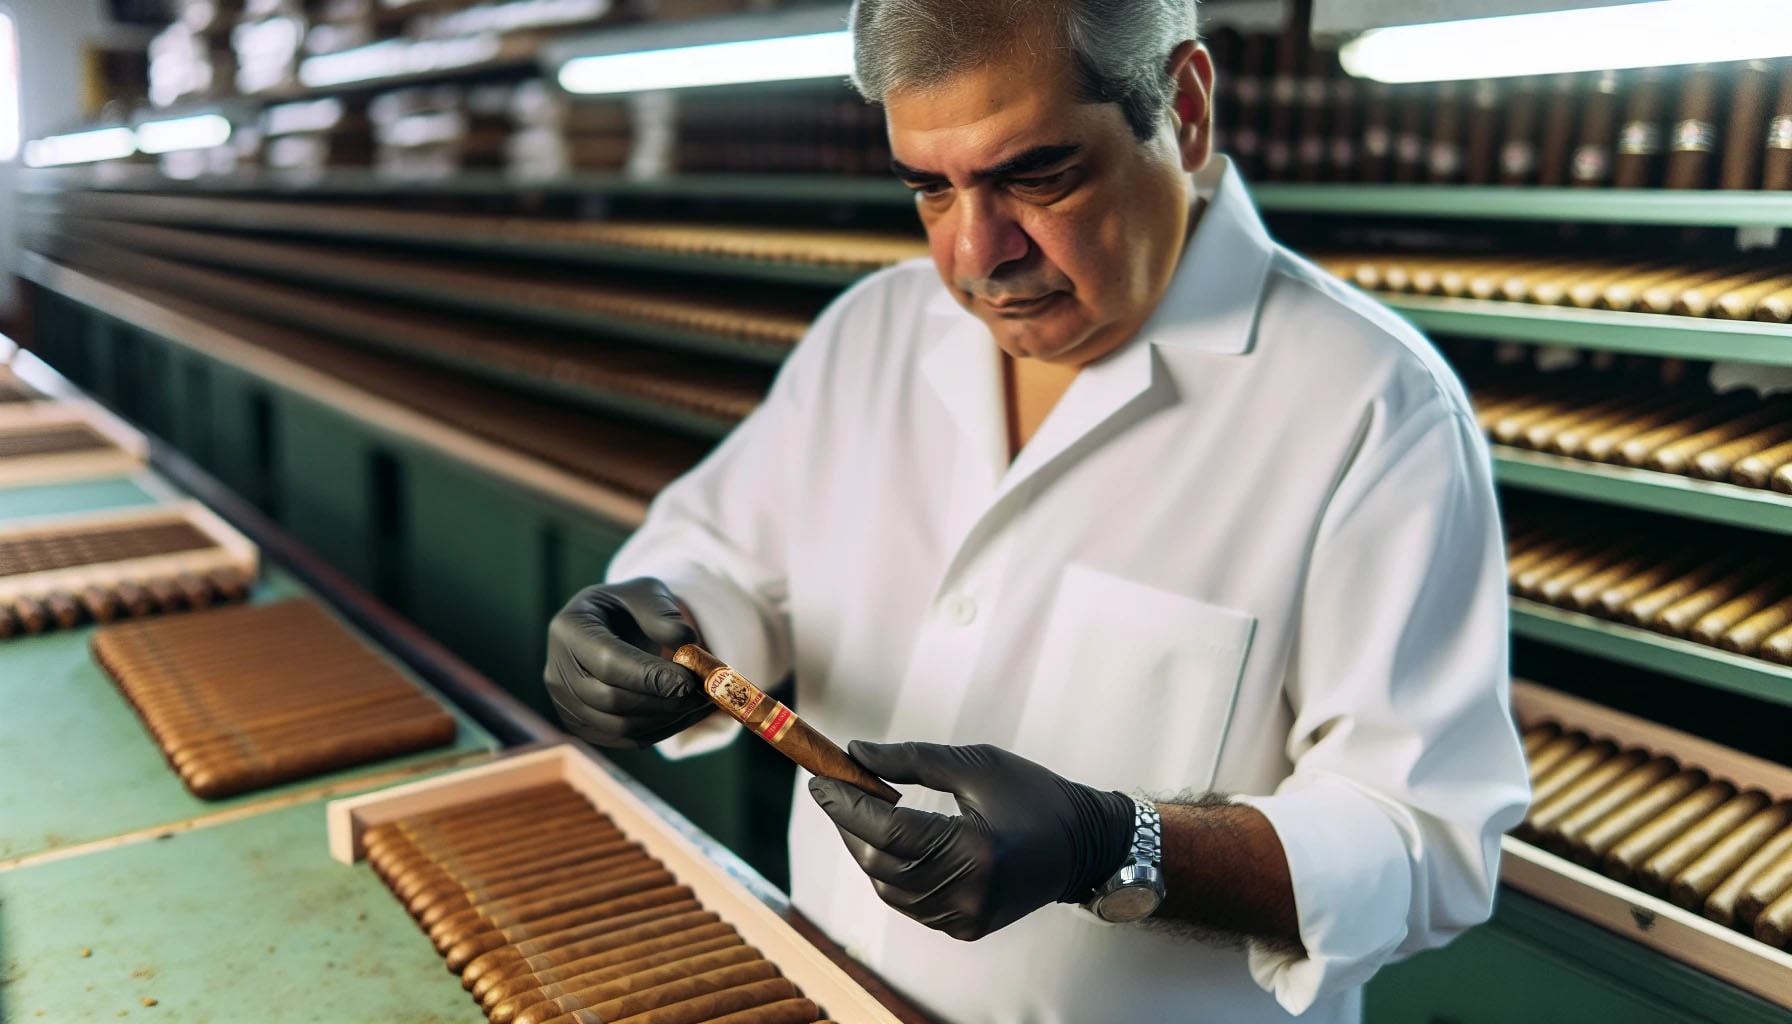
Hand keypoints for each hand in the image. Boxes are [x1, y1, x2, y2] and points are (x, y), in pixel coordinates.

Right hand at [543, 578, 709, 748]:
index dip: (649, 676)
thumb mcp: (646, 593)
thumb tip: (685, 642)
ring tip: (700, 702)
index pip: (608, 662)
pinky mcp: (582, 725)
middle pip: (610, 700)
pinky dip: (660, 731)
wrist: (610, 627)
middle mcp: (556, 670)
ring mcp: (565, 703)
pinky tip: (688, 714)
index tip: (688, 681)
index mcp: (568, 628)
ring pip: (618, 727)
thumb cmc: (628, 607)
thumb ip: (662, 614)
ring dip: (665, 719)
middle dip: (661, 701)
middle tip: (701, 693)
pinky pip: (624, 739)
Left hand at [809, 741, 1133, 940]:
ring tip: (858, 810)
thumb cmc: (1031, 794)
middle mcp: (970, 891)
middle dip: (849, 824)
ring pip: (888, 886)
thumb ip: (912, 759)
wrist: (1080, 846)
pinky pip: (908, 901)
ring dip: (865, 847)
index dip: (847, 804)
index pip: (890, 829)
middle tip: (833, 789)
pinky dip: (889, 870)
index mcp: (977, 848)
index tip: (820, 779)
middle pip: (881, 861)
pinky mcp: (964, 928)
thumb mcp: (975, 763)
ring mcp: (966, 916)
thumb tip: (855, 753)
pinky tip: (888, 840)